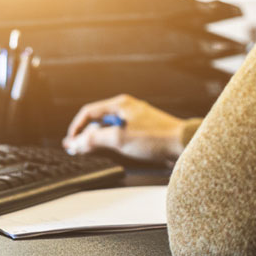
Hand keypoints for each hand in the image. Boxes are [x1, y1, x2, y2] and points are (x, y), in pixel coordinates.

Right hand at [62, 94, 187, 161]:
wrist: (183, 145)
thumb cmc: (157, 138)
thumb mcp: (120, 139)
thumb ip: (95, 139)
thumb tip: (77, 142)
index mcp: (120, 105)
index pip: (89, 112)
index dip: (77, 127)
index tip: (71, 141)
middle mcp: (127, 109)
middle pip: (98, 120)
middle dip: (85, 133)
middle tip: (75, 147)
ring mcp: (135, 120)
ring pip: (109, 128)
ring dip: (96, 138)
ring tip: (87, 150)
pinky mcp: (143, 131)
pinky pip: (120, 134)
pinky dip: (109, 141)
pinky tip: (107, 150)